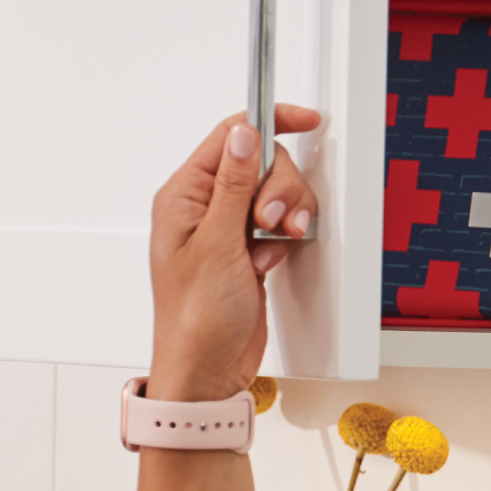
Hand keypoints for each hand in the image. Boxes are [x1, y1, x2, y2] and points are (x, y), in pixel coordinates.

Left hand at [147, 106, 319, 402]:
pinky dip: (288, 234)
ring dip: (288, 215)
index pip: (231, 137)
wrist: (209, 370)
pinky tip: (273, 256)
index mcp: (185, 196)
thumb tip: (244, 134)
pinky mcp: (250, 245)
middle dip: (281, 189)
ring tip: (273, 244)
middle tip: (270, 221)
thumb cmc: (196, 320)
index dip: (271, 124)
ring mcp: (230, 227)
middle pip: (264, 163)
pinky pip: (283, 219)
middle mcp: (207, 207)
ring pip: (279, 192)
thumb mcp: (217, 245)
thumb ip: (233, 184)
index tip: (305, 120)